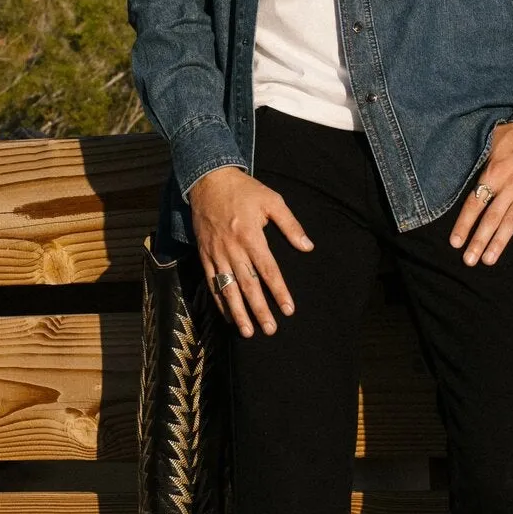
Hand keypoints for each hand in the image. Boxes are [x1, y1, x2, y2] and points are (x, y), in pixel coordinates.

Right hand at [187, 166, 310, 337]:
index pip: (268, 270)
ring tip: (249, 332)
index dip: (279, 291)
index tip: (288, 310)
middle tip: (270, 330)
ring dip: (238, 312)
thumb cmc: (245, 191)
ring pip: (228, 288)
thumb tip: (307, 246)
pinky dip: (219, 301)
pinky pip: (211, 283)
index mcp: (251, 235)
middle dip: (259, 310)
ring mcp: (216, 253)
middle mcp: (233, 248)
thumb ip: (290, 224)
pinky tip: (228, 316)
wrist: (209, 181)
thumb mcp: (272, 200)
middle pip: (248, 285)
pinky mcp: (204, 255)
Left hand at [448, 122, 512, 266]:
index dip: (464, 224)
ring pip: (511, 222)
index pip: (475, 202)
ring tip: (488, 260)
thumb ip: (481, 158)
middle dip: (478, 241)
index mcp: (494, 172)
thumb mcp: (494, 139)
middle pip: (491, 218)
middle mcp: (510, 186)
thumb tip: (462, 166)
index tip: (455, 242)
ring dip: (499, 243)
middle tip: (469, 260)